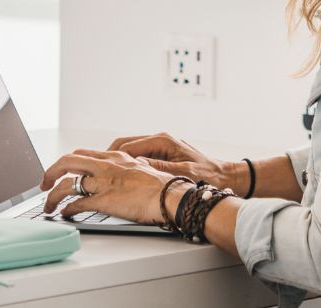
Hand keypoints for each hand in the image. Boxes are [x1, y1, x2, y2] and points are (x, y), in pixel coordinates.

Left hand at [38, 149, 178, 223]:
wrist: (171, 196)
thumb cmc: (163, 187)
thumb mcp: (142, 170)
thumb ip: (127, 169)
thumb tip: (121, 177)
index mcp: (116, 157)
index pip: (82, 154)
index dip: (66, 163)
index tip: (60, 172)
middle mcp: (106, 165)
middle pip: (68, 161)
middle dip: (50, 172)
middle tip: (43, 184)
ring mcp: (104, 182)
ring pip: (67, 184)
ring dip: (53, 196)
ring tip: (48, 206)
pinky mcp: (104, 200)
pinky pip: (76, 204)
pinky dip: (66, 210)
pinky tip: (65, 215)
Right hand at [107, 132, 243, 192]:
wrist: (226, 177)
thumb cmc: (207, 176)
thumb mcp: (182, 174)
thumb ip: (158, 169)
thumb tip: (135, 165)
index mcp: (162, 141)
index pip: (126, 145)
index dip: (109, 157)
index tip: (98, 169)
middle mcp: (159, 140)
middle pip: (124, 145)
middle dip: (107, 157)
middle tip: (94, 172)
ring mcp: (160, 148)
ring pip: (129, 151)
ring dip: (116, 162)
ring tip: (103, 176)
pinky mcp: (162, 156)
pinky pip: (138, 158)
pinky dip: (127, 166)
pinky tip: (120, 179)